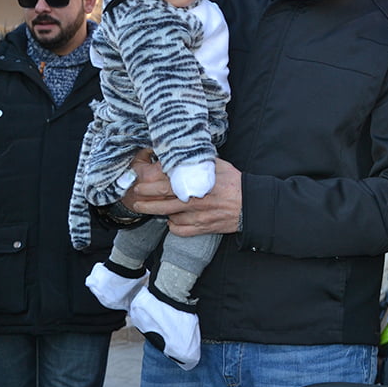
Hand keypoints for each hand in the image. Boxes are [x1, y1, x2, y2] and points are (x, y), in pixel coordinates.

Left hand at [126, 153, 241, 236]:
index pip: (163, 186)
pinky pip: (180, 231)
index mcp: (194, 185)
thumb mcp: (217, 165)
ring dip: (158, 213)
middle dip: (144, 202)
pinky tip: (172, 220)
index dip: (148, 186)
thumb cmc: (235, 183)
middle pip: (160, 205)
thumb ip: (197, 162)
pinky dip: (173, 226)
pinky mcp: (202, 229)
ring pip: (169, 218)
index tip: (139, 184)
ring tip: (149, 208)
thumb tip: (181, 156)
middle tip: (136, 199)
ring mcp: (196, 218)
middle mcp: (192, 203)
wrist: (251, 204)